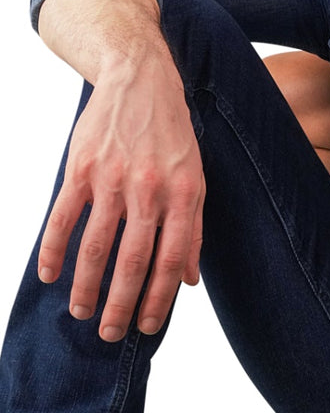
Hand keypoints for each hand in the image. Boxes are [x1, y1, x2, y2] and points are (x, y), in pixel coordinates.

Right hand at [38, 63, 204, 341]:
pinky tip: (49, 276)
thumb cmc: (172, 134)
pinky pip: (63, 218)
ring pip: (95, 247)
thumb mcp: (197, 177)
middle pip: (132, 261)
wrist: (140, 80)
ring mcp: (112, 179)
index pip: (171, 261)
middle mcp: (150, 190)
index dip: (159, 300)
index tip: (148, 327)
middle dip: (120, 304)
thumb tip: (189, 278)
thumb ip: (193, 228)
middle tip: (109, 333)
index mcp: (184, 196)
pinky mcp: (80, 169)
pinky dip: (53, 251)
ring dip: (85, 286)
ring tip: (80, 312)